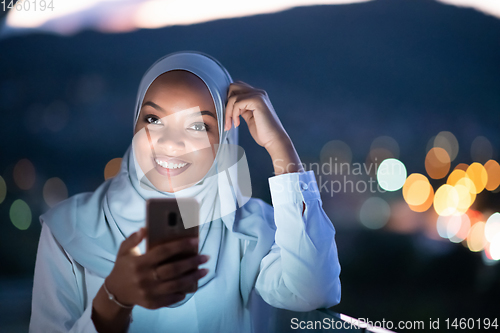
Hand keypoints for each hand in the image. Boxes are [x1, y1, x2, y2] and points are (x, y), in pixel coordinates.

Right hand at [92, 228, 209, 331]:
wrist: (115, 291)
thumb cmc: (124, 266)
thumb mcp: (124, 250)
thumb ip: (134, 238)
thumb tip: (147, 227)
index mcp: (139, 262)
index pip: (163, 252)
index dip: (181, 245)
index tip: (196, 241)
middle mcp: (144, 278)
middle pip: (173, 269)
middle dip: (192, 262)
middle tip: (206, 257)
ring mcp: (148, 292)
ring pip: (176, 285)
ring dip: (193, 278)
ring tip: (205, 270)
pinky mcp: (151, 303)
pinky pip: (171, 299)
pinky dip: (182, 293)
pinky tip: (192, 286)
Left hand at [225, 81, 303, 174]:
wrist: (275, 140)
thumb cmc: (263, 133)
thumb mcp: (249, 118)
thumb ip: (242, 109)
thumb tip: (230, 106)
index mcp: (257, 96)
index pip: (237, 88)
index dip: (229, 101)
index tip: (229, 117)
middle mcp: (258, 92)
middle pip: (233, 87)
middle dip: (227, 102)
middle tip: (228, 118)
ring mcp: (258, 95)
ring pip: (233, 97)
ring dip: (228, 112)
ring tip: (231, 124)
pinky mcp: (257, 101)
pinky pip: (237, 104)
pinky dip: (233, 115)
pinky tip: (237, 124)